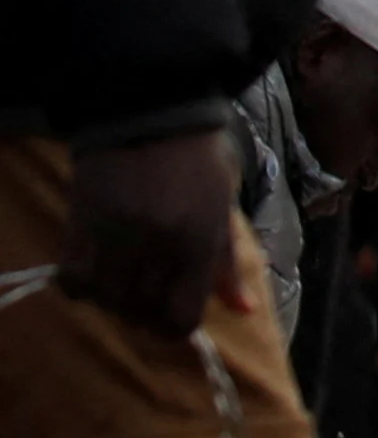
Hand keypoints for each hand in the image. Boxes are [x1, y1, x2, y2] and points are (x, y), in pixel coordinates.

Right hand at [61, 129, 246, 337]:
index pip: (181, 317)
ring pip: (108, 300)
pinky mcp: (82, 225)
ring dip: (114, 301)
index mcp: (201, 240)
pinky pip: (73, 280)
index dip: (175, 328)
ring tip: (123, 283)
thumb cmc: (198, 157)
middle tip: (147, 296)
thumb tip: (242, 310)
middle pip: (142, 312)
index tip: (172, 316)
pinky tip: (96, 271)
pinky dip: (82, 285)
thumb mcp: (223, 205)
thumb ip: (227, 263)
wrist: (153, 109)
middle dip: (145, 314)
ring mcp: (117, 235)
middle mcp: (159, 243)